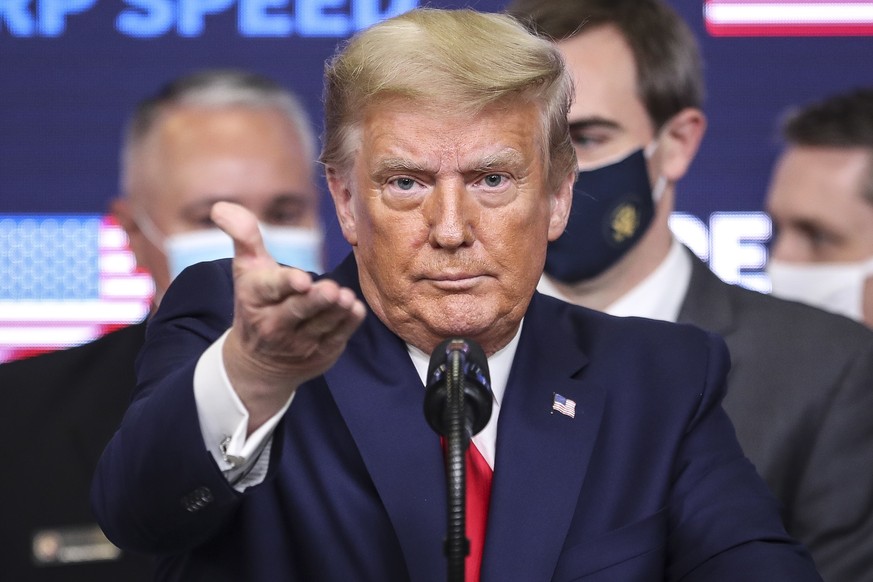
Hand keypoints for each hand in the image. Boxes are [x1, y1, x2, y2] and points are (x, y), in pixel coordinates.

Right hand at [210, 202, 366, 430]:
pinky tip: (355, 310)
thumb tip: (221, 206)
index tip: (302, 280)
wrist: (259, 363)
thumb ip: (243, 236)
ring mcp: (298, 342)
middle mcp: (274, 323)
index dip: (286, 284)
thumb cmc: (257, 302)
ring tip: (346, 298)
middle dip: (315, 300)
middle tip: (332, 290)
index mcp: (255, 298)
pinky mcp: (320, 353)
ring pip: (321, 324)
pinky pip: (337, 338)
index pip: (270, 288)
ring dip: (336, 311)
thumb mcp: (246, 269)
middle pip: (298, 310)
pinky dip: (348, 324)